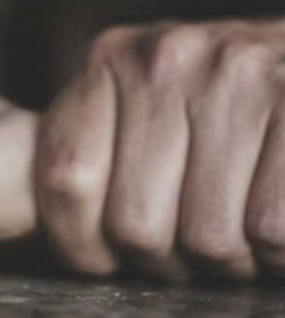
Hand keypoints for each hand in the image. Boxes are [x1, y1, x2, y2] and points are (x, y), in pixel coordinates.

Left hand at [37, 19, 284, 281]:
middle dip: (164, 260)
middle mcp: (166, 58)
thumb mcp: (138, 101)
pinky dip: (273, 251)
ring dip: (224, 258)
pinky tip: (269, 211)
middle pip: (135, 224)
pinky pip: (270, 231)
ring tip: (234, 224)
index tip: (106, 256)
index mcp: (111, 58)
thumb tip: (54, 229)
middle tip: (186, 244)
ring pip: (207, 238)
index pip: (66, 179)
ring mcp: (236, 75)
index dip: (83, 243)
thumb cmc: (214, 98)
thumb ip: (92, 147)